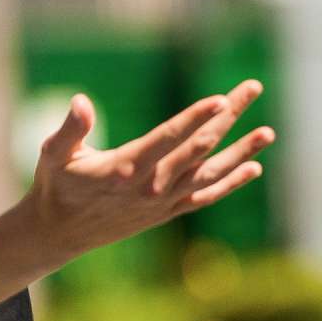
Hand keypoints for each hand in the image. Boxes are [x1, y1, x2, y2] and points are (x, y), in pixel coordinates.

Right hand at [26, 81, 273, 260]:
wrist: (59, 233)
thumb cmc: (56, 185)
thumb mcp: (53, 154)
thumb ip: (70, 128)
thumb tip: (80, 102)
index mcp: (125, 169)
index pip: (167, 139)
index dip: (195, 119)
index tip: (220, 100)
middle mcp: (150, 187)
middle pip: (198, 147)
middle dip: (228, 117)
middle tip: (252, 87)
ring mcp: (161, 202)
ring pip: (209, 173)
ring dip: (241, 153)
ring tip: (268, 132)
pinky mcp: (166, 212)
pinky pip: (205, 197)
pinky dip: (229, 184)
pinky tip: (253, 168)